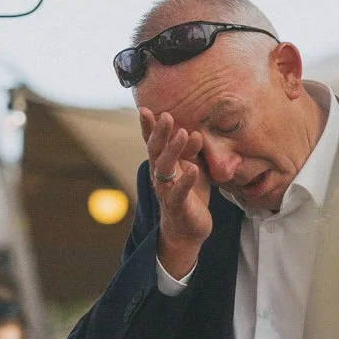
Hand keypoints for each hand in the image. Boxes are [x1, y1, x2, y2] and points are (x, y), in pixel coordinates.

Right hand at [139, 107, 213, 277]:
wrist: (187, 229)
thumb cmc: (189, 194)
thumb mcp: (192, 168)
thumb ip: (191, 152)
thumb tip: (194, 132)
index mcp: (162, 163)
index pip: (153, 142)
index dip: (148, 127)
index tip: (144, 109)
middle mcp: (160, 175)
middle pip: (156, 151)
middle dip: (160, 133)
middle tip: (166, 115)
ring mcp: (166, 191)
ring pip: (165, 168)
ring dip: (174, 150)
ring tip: (183, 133)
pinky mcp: (177, 206)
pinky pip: (179, 193)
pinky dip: (186, 181)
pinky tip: (194, 170)